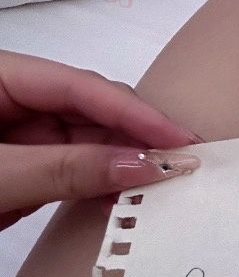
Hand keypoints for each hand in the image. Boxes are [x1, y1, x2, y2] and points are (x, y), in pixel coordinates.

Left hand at [0, 51, 201, 230]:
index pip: (81, 87)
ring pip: (88, 142)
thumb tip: (142, 165)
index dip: (135, 113)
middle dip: (137, 138)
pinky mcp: (25, 168)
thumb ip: (65, 169)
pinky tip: (127, 198)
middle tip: (182, 165)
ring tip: (163, 185)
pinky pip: (74, 169)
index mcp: (0, 78)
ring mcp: (21, 135)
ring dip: (125, 165)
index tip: (179, 140)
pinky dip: (102, 184)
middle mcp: (15, 99)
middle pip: (91, 110)